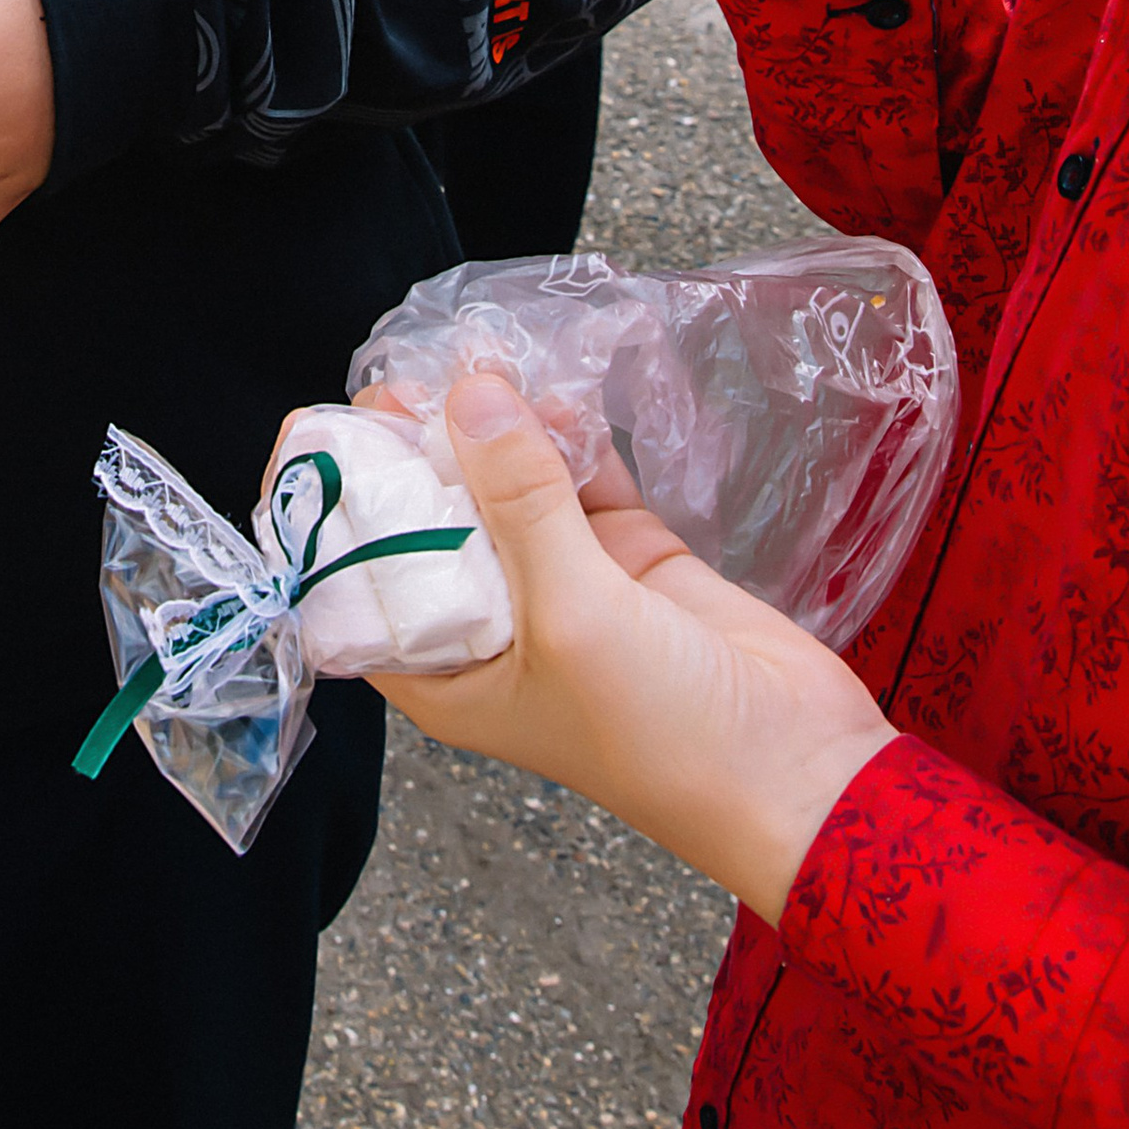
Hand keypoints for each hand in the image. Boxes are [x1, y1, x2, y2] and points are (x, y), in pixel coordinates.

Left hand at [375, 373, 894, 922]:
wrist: (800, 769)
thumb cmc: (663, 735)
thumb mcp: (571, 615)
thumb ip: (519, 501)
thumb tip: (470, 394)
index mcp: (447, 672)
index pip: (361, 582)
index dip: (339, 510)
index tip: (328, 431)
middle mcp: (492, 627)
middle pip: (430, 521)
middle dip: (418, 451)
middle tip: (408, 373)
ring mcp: (561, 585)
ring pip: (507, 489)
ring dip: (496, 430)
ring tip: (480, 359)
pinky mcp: (626, 557)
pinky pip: (580, 479)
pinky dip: (568, 435)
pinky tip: (553, 385)